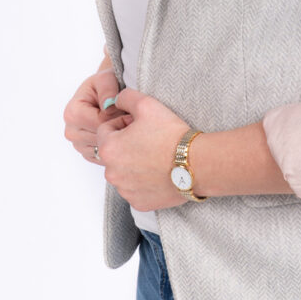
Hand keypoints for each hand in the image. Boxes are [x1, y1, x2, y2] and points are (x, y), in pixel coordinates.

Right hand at [63, 51, 128, 162]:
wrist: (106, 93)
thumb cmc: (106, 85)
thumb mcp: (107, 78)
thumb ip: (108, 89)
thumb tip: (108, 106)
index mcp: (72, 112)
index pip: (100, 123)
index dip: (118, 117)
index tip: (129, 110)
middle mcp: (71, 131)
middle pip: (101, 138)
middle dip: (118, 130)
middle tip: (131, 120)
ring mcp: (78, 145)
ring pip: (104, 150)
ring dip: (118, 140)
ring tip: (126, 126)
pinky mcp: (87, 154)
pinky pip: (104, 158)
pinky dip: (115, 149)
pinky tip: (122, 137)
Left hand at [96, 89, 189, 210]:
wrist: (195, 163)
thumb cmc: (170, 135)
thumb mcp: (147, 104)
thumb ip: (125, 97)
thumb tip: (116, 100)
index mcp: (109, 149)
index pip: (105, 130)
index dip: (123, 123)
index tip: (141, 125)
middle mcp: (111, 173)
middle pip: (113, 152)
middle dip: (126, 144)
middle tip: (150, 139)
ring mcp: (125, 190)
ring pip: (123, 171)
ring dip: (133, 163)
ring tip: (156, 156)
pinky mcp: (138, 203)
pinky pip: (134, 188)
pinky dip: (143, 181)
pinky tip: (158, 172)